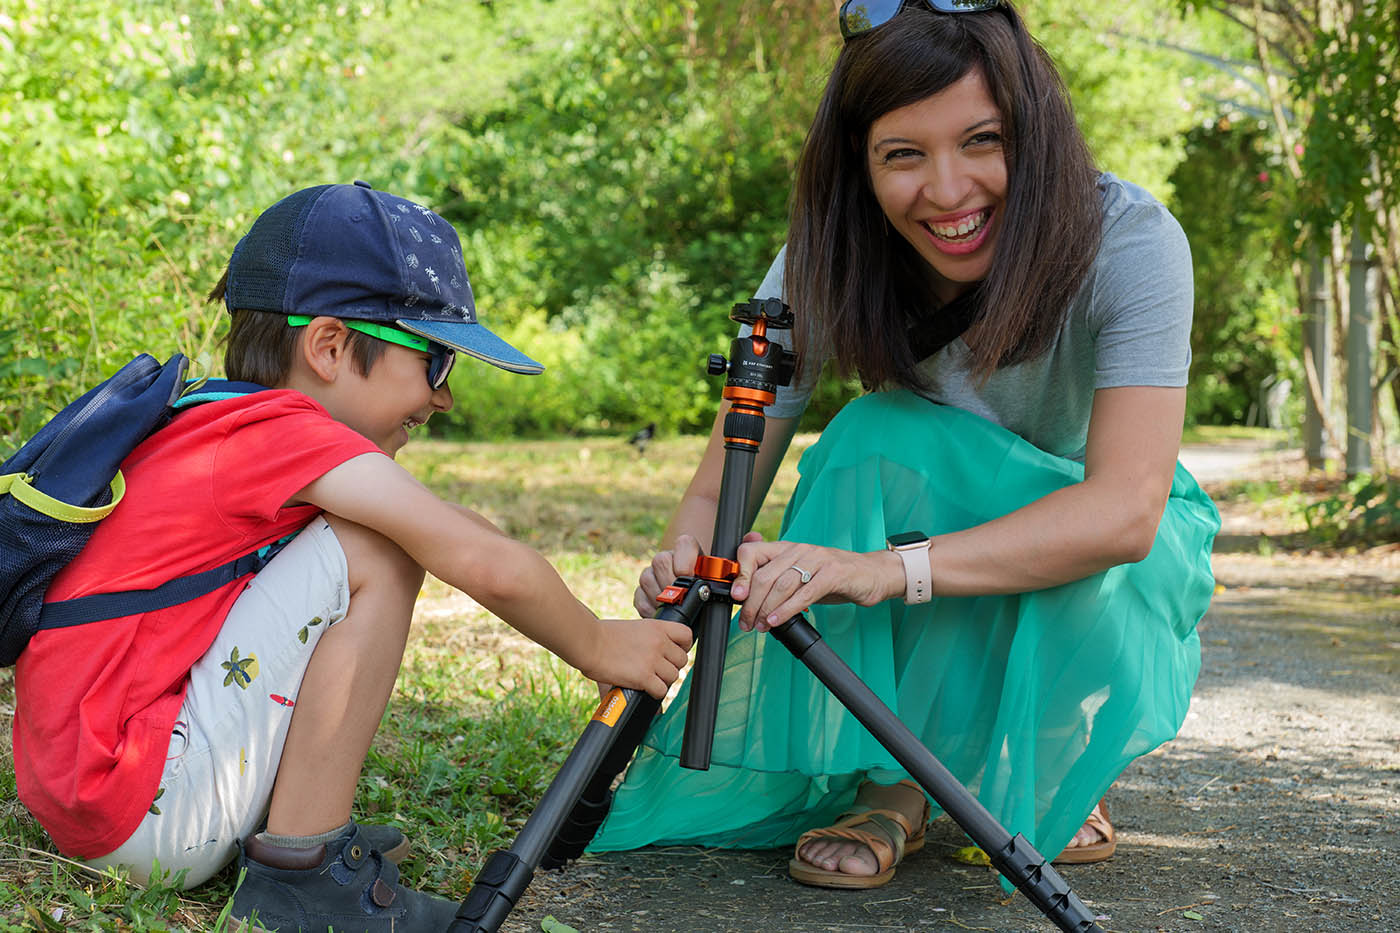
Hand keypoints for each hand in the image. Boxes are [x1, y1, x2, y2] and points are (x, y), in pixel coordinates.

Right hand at [583, 618, 693, 699]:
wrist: (588, 643)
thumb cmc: (604, 635)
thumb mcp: (634, 629)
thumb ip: (650, 639)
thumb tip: (660, 655)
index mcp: (657, 627)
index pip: (686, 635)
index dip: (683, 647)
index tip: (674, 652)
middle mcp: (659, 642)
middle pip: (681, 660)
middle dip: (670, 667)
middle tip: (656, 669)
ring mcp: (652, 660)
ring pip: (673, 677)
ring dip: (662, 680)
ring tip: (647, 678)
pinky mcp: (644, 676)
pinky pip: (661, 691)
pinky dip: (654, 692)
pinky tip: (642, 687)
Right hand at [633, 532, 760, 616]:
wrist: (693, 593)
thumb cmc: (712, 580)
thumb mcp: (729, 566)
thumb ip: (742, 550)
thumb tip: (753, 537)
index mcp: (687, 548)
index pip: (683, 544)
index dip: (685, 558)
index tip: (690, 573)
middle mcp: (666, 559)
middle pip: (662, 561)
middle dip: (673, 581)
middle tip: (684, 595)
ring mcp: (651, 575)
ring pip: (648, 578)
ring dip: (661, 594)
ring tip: (675, 606)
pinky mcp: (642, 592)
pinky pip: (639, 596)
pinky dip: (648, 607)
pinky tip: (661, 614)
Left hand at [732, 540, 904, 632]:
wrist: (873, 574)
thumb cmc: (834, 576)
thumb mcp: (801, 574)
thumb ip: (777, 578)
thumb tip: (746, 591)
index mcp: (787, 548)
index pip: (752, 551)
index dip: (740, 574)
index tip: (736, 597)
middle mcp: (800, 549)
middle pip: (764, 575)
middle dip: (751, 603)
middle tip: (746, 623)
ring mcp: (818, 560)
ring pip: (782, 585)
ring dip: (767, 610)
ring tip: (760, 626)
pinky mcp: (834, 574)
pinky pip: (805, 593)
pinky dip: (787, 610)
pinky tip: (777, 621)